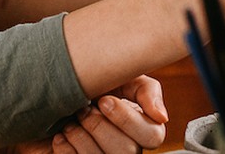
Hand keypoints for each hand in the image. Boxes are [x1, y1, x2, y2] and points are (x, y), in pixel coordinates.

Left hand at [53, 76, 167, 153]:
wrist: (63, 93)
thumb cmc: (100, 86)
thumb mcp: (126, 78)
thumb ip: (147, 90)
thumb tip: (162, 117)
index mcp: (146, 129)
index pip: (152, 136)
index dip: (127, 120)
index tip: (105, 101)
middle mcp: (130, 149)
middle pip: (127, 150)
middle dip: (100, 126)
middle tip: (84, 110)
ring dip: (81, 137)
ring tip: (72, 121)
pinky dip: (66, 148)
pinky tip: (62, 135)